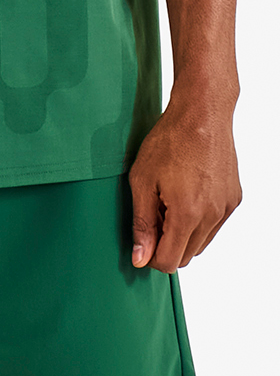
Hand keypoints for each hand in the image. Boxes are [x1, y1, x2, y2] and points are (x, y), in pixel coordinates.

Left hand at [128, 94, 241, 270]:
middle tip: (155, 215)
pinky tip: (187, 195)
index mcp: (187, 213)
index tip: (143, 240)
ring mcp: (226, 208)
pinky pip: (214, 226)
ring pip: (201, 244)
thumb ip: (142, 225)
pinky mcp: (233, 199)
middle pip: (186, 257)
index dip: (151, 257)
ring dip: (183, 235)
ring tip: (170, 203)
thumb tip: (141, 259)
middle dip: (167, 246)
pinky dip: (199, 222)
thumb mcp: (142, 182)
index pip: (169, 262)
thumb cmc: (170, 141)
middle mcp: (212, 215)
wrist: (203, 113)